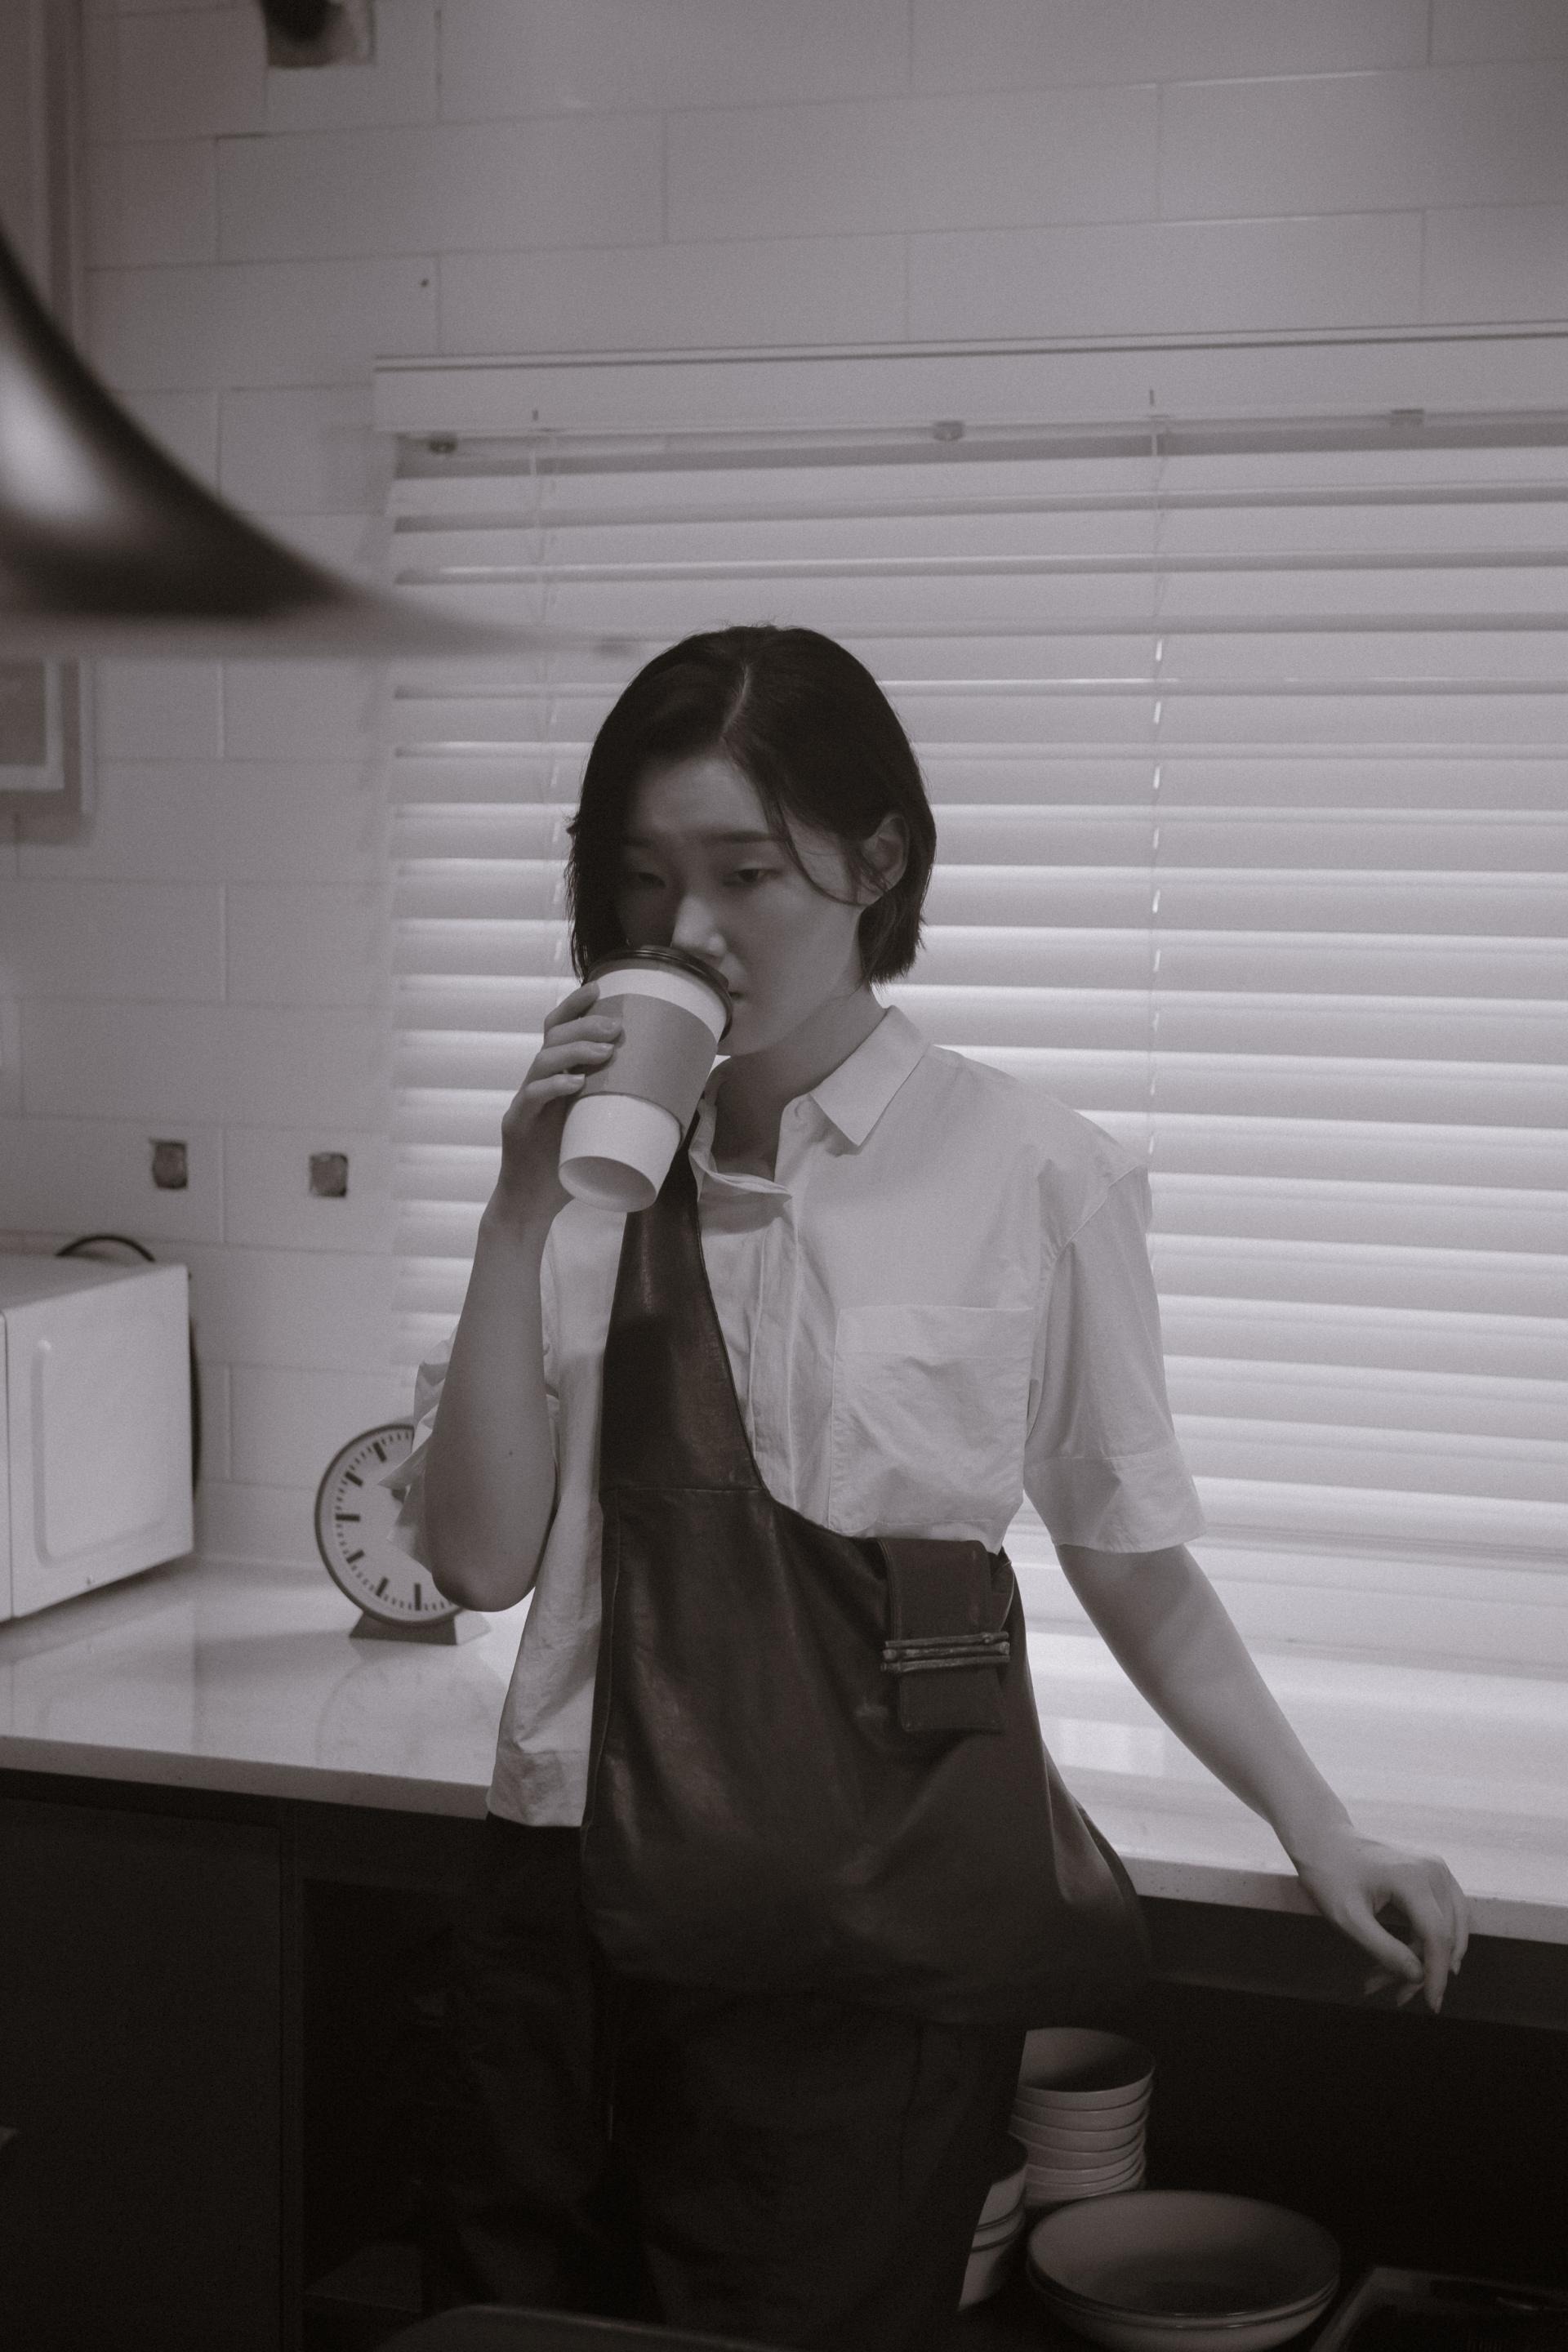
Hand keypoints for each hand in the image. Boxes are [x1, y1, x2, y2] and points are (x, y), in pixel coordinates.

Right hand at [491, 980, 624, 1230]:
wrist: (532, 1205)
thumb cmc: (568, 1166)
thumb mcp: (600, 1130)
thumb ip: (623, 1110)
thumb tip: (678, 1099)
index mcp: (554, 1078)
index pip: (558, 1030)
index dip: (575, 1005)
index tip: (601, 987)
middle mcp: (537, 1083)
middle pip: (553, 1038)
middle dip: (585, 1025)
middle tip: (616, 1027)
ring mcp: (524, 1102)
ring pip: (542, 1061)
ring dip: (576, 1051)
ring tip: (605, 1051)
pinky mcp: (516, 1125)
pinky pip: (531, 1097)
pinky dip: (554, 1086)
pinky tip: (576, 1084)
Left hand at [1286, 1822, 1470, 2013]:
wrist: (1324, 1839)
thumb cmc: (1330, 1875)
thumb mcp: (1348, 1918)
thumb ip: (1384, 1949)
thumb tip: (1418, 1977)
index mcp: (1413, 1879)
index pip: (1439, 1937)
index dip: (1437, 1975)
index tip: (1431, 2006)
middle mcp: (1434, 1871)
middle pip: (1445, 1936)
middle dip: (1424, 1971)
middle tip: (1394, 1994)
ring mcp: (1437, 1869)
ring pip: (1449, 1929)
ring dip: (1427, 1958)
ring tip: (1393, 1979)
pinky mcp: (1434, 1874)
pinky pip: (1446, 1916)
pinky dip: (1429, 1941)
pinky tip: (1411, 1959)